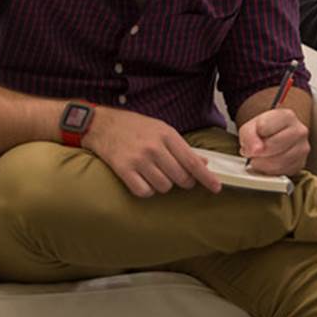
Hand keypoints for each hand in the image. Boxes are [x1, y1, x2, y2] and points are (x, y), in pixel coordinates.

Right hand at [82, 106, 221, 197]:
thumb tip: (203, 163)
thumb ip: (181, 147)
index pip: (192, 161)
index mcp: (166, 135)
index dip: (206, 178)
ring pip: (164, 187)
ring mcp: (138, 159)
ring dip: (162, 185)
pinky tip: (142, 180)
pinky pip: (144, 191)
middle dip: (183, 182)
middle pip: (181, 178)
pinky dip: (146, 190)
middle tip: (175, 176)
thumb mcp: (160, 129)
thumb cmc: (132, 126)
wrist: (100, 124)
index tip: (216, 187)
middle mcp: (154, 147)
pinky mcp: (123, 170)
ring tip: (154, 173)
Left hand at [237, 107, 310, 176]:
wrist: (275, 137)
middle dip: (258, 152)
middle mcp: (299, 131)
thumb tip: (254, 151)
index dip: (254, 136)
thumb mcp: (251, 127)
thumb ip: (248, 135)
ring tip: (259, 159)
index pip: (264, 127)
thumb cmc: (265, 131)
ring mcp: (302, 148)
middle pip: (273, 145)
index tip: (253, 137)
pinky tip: (268, 164)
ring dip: (263, 163)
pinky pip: (283, 171)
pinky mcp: (300, 164)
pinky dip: (271, 171)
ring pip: (279, 161)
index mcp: (287, 116)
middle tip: (253, 152)